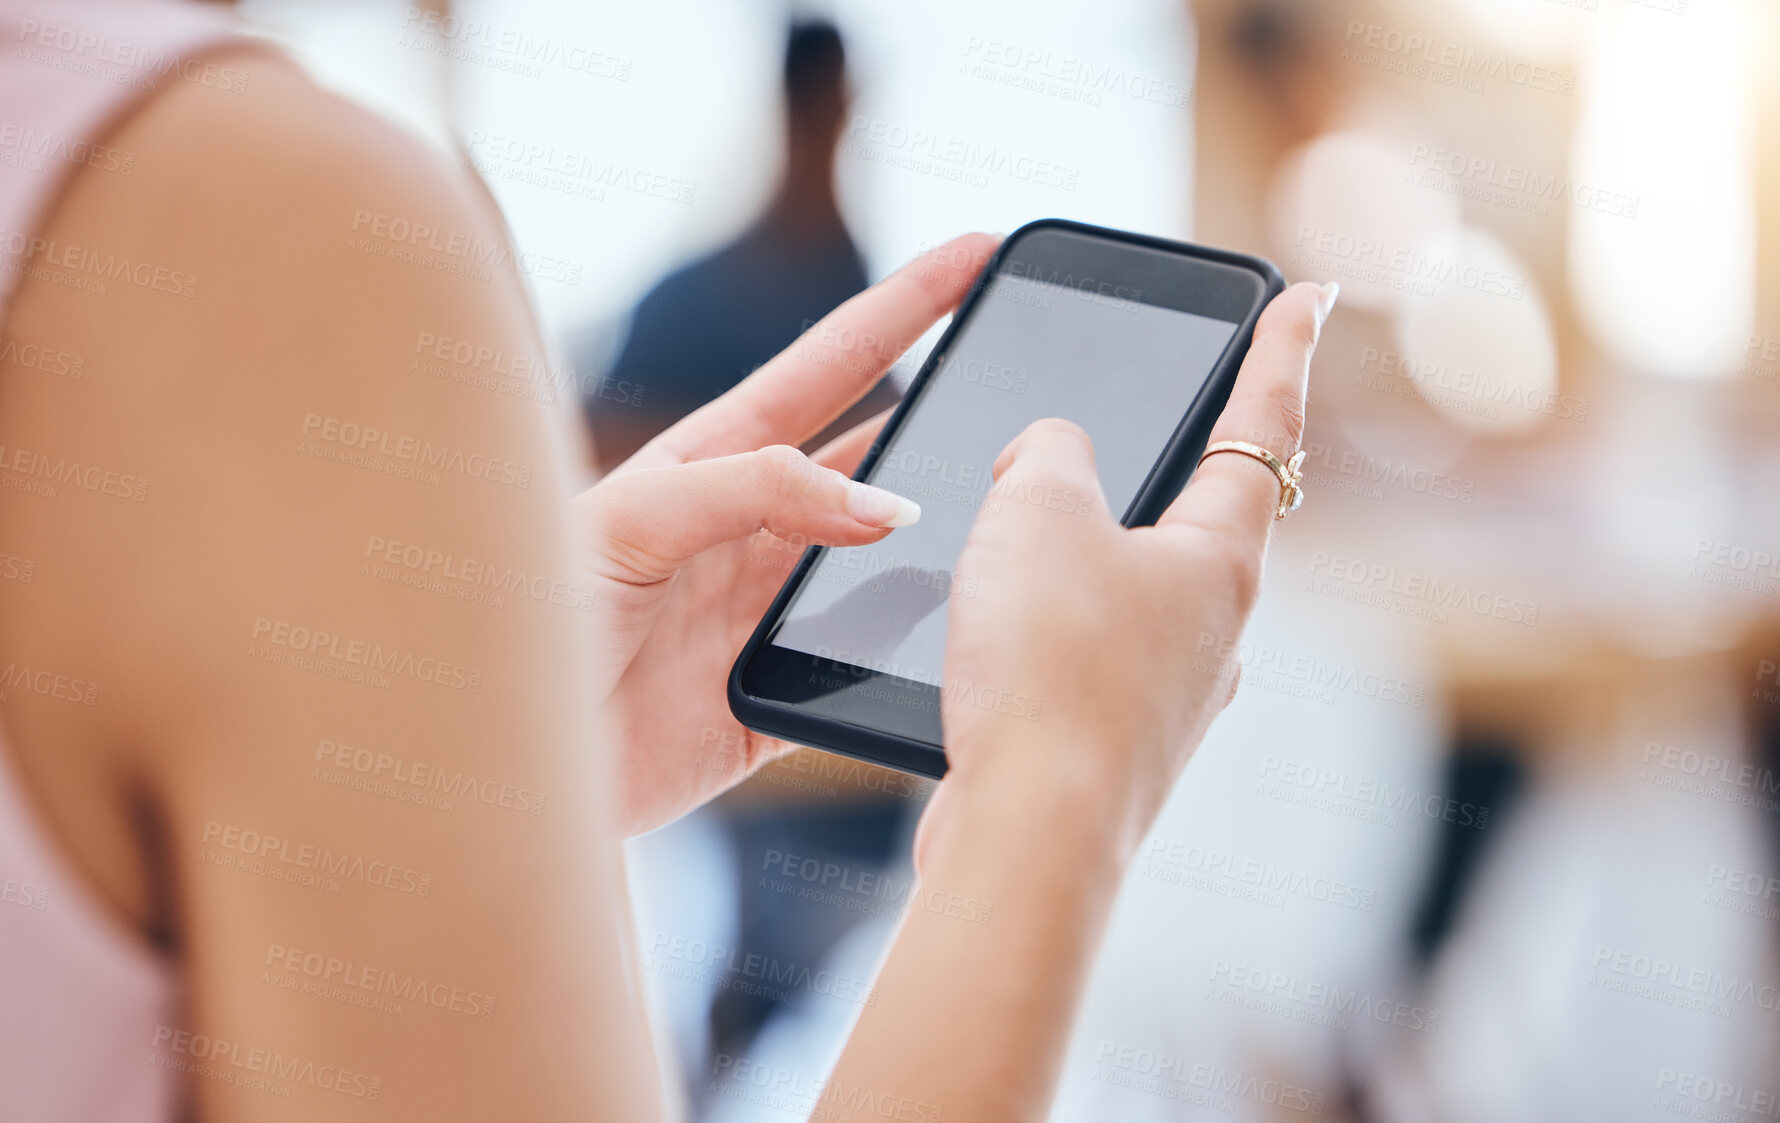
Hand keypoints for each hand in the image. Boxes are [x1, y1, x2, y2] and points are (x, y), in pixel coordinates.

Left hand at [574, 234, 1000, 835]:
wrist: (490, 762)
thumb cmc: (524, 620)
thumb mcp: (627, 522)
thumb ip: (754, 490)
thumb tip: (887, 506)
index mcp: (711, 465)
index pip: (832, 365)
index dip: (906, 306)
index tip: (977, 253)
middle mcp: (751, 531)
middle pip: (879, 460)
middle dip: (953, 418)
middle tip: (1035, 386)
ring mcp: (768, 615)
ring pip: (889, 566)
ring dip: (950, 545)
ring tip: (1022, 517)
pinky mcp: (779, 699)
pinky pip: (865, 671)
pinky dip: (916, 656)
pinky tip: (964, 643)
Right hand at [919, 280, 1337, 866]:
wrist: (1028, 831)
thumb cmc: (1047, 672)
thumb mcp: (1035, 513)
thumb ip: (1047, 454)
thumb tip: (1047, 458)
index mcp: (1221, 558)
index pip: (1265, 424)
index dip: (1281, 347)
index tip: (1311, 294)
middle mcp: (1215, 627)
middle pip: (1207, 512)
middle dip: (1177, 457)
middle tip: (1154, 413)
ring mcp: (1171, 691)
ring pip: (1141, 587)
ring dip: (1094, 548)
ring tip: (1024, 528)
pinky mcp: (1115, 739)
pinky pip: (1091, 649)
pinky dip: (1053, 618)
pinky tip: (999, 625)